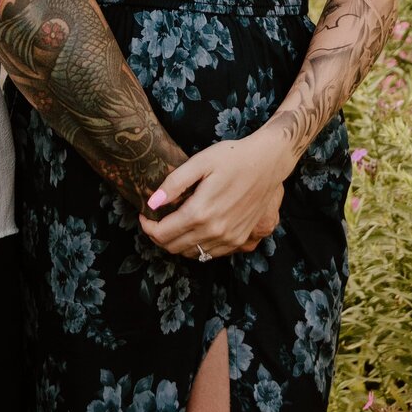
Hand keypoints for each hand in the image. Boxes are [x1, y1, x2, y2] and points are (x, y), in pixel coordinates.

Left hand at [137, 127, 292, 259]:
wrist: (268, 163)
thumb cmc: (233, 157)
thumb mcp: (200, 161)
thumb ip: (174, 183)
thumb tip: (152, 202)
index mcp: (200, 212)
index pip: (163, 234)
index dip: (148, 227)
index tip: (144, 215)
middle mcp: (214, 231)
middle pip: (174, 247)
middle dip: (159, 236)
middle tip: (154, 219)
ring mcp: (228, 239)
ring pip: (191, 254)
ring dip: (176, 243)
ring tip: (172, 223)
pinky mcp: (239, 240)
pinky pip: (209, 254)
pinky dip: (195, 246)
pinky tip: (194, 229)